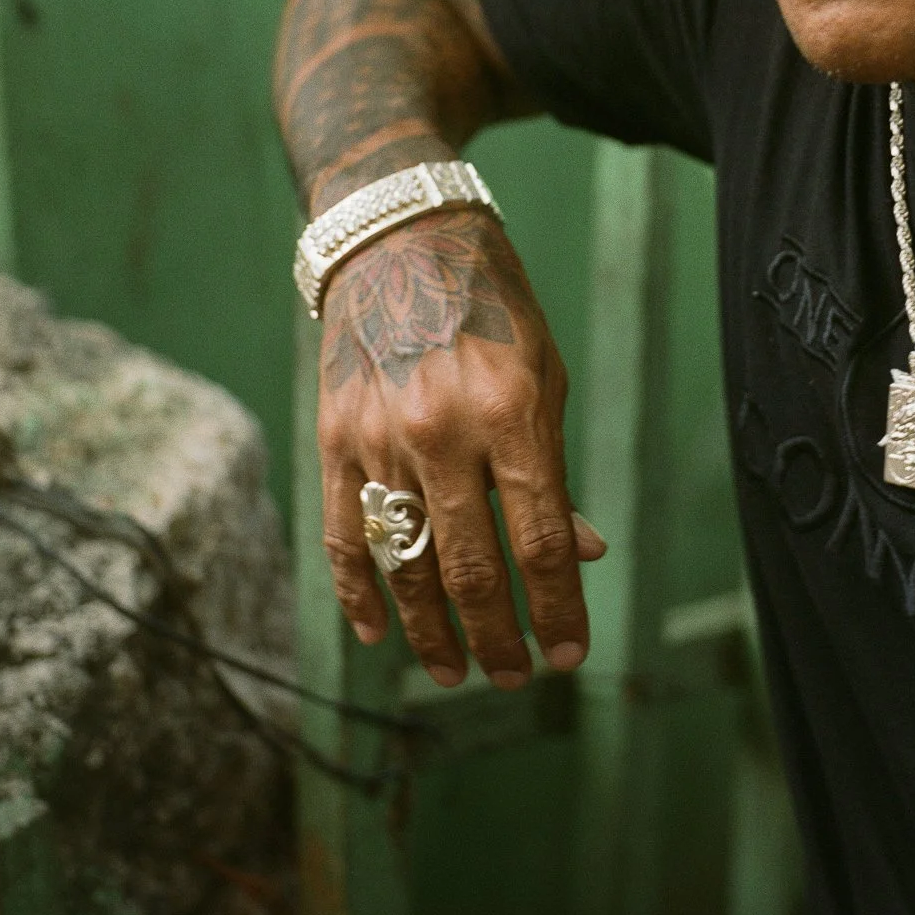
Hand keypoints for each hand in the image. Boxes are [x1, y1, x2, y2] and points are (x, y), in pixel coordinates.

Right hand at [315, 206, 606, 687]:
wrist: (399, 238)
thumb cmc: (492, 307)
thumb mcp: (546, 375)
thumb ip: (554, 468)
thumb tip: (580, 552)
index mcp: (511, 413)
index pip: (541, 542)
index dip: (559, 610)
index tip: (571, 654)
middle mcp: (441, 431)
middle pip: (472, 570)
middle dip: (499, 638)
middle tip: (517, 676)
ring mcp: (379, 438)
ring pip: (405, 566)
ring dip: (434, 633)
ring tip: (457, 670)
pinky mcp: (333, 438)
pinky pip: (343, 536)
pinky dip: (360, 595)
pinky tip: (380, 635)